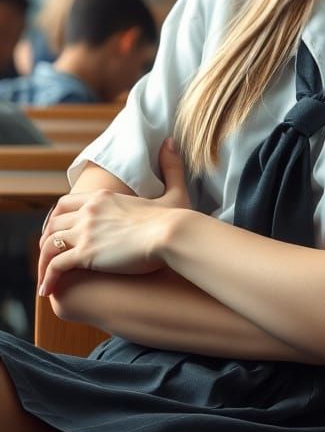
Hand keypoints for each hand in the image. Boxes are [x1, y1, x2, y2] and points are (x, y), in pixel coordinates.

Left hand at [38, 140, 189, 295]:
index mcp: (104, 197)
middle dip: (47, 239)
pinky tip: (47, 290)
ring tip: (45, 277)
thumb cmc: (175, 217)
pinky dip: (47, 278)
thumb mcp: (174, 190)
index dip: (57, 218)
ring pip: (49, 244)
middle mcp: (89, 211)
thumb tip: (170, 141)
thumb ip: (170, 166)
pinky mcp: (86, 252)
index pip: (66, 203)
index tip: (57, 231)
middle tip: (48, 255)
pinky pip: (55, 266)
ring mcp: (86, 231)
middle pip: (53, 223)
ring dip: (43, 261)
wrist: (172, 234)